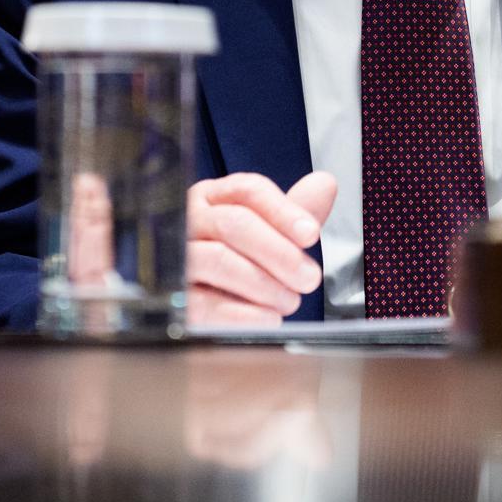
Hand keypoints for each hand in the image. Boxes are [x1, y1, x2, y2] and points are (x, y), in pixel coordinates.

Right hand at [186, 170, 336, 326]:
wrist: (205, 306)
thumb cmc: (239, 260)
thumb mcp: (267, 232)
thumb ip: (296, 211)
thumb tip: (325, 183)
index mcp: (212, 197)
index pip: (248, 190)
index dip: (284, 211)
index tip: (311, 234)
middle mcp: (188, 220)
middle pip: (235, 223)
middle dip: (280, 252)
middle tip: (309, 277)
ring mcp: (176, 259)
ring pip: (220, 260)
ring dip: (265, 283)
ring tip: (289, 300)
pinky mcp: (176, 300)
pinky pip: (207, 303)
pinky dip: (246, 314)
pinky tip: (269, 318)